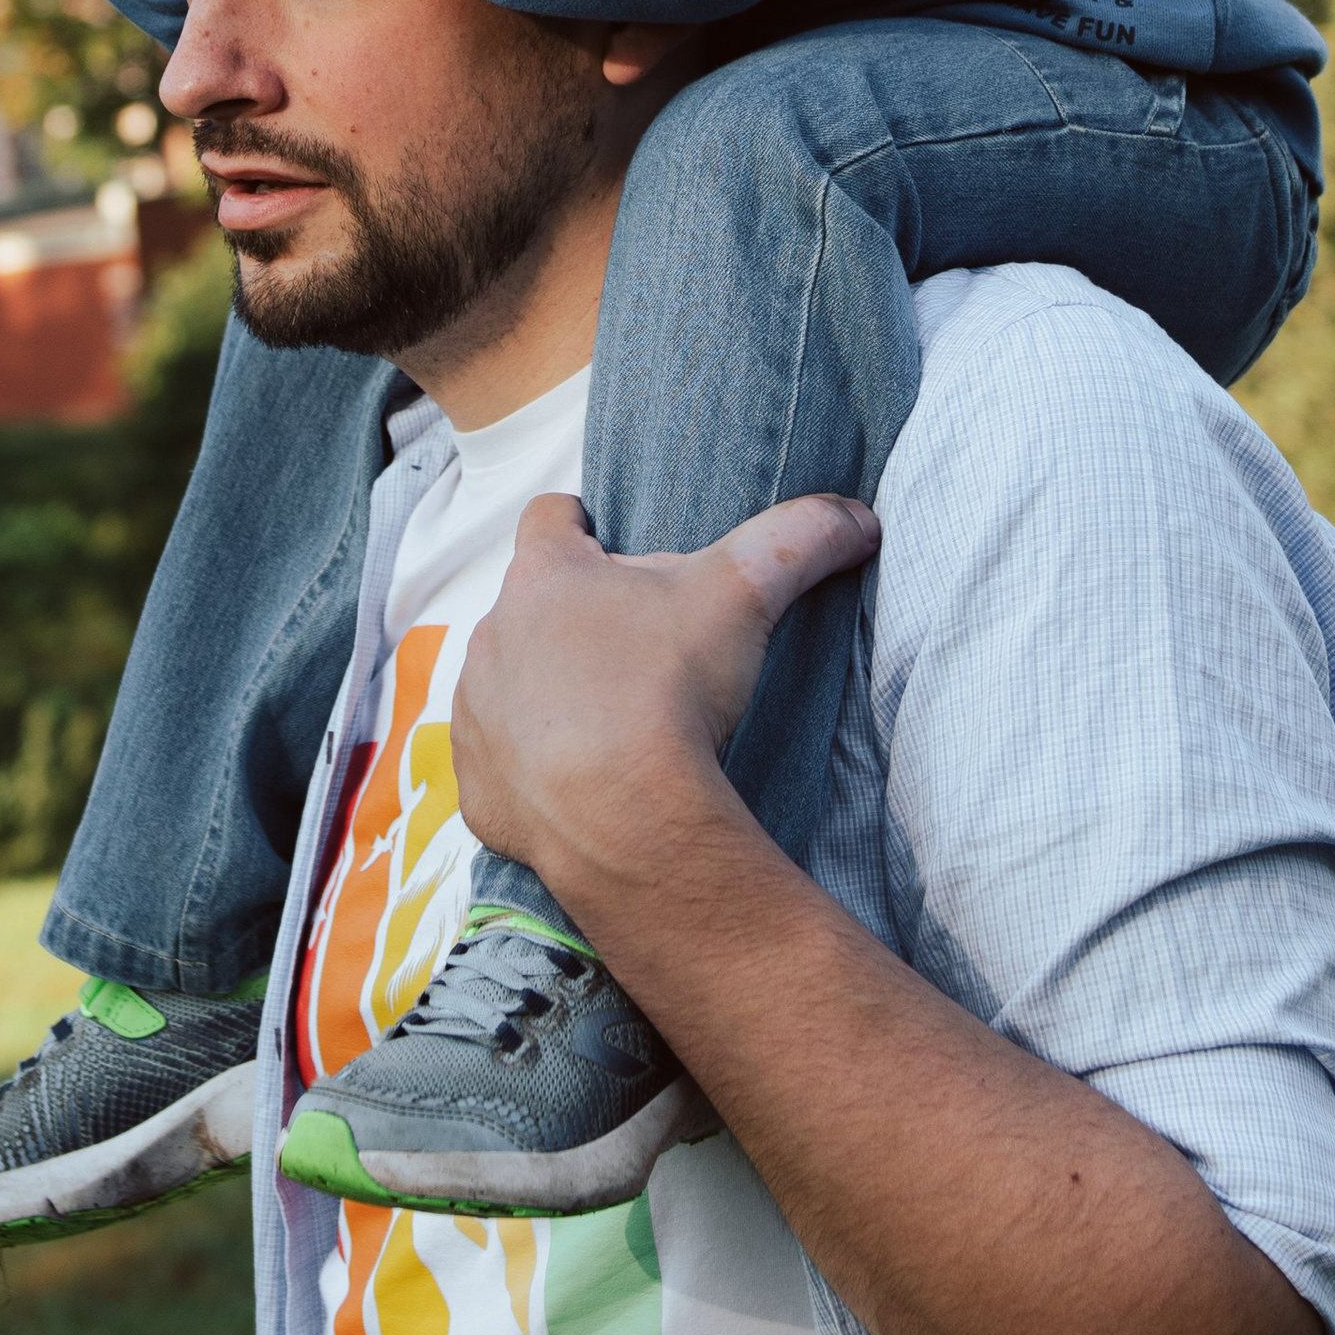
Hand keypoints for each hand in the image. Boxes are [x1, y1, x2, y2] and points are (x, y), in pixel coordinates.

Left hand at [449, 489, 876, 904]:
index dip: (579, 523)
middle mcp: (494, 633)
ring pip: (505, 683)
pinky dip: (528, 768)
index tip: (605, 540)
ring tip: (609, 723)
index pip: (550, 517)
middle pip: (531, 606)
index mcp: (546, 576)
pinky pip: (495, 764)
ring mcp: (475, 711)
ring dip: (543, 694)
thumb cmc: (670, 690)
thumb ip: (799, 539)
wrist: (623, 817)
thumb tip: (859, 518)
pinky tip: (578, 784)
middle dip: (572, 620)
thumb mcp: (744, 594)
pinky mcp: (475, 783)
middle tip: (633, 649)